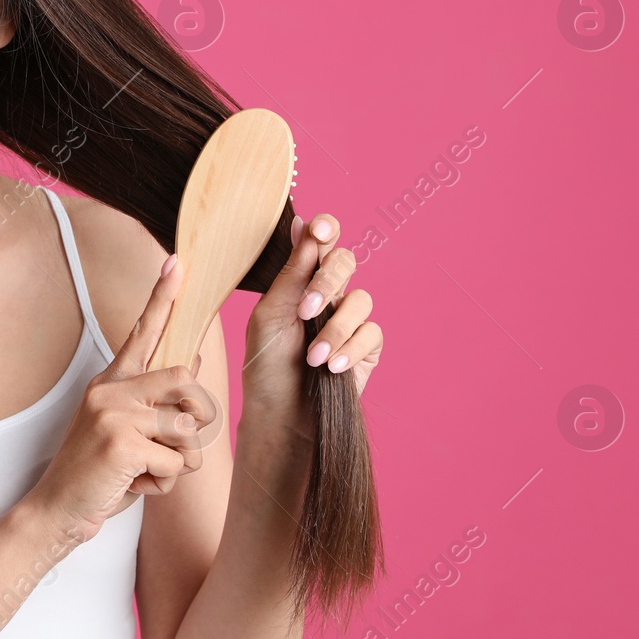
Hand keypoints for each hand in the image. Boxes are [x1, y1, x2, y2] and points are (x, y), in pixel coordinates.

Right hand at [24, 254, 221, 543]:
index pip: (141, 331)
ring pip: (187, 428)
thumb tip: (195, 362)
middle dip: (197, 419)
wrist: (56, 511)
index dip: (162, 296)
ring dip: (180, 461)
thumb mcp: (123, 429)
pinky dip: (164, 485)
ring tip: (147, 471)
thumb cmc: (97, 473)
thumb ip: (153, 401)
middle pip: (187, 379)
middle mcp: (111, 389)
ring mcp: (114, 413)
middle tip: (175, 446)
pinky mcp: (122, 442)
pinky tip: (134, 486)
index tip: (177, 262)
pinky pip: (175, 462)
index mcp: (111, 382)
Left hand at [242, 212, 382, 430]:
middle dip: (327, 283)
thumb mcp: (270, 315)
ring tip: (313, 357)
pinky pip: (372, 333)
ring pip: (362, 300)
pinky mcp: (367, 348)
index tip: (320, 229)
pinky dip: (351, 349)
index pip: (320, 243)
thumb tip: (302, 224)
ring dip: (335, 328)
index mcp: (300, 281)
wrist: (281, 414)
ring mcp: (349, 320)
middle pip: (345, 262)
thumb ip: (292, 273)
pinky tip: (332, 367)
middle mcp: (328, 295)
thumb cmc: (267, 365)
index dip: (325, 229)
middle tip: (305, 310)